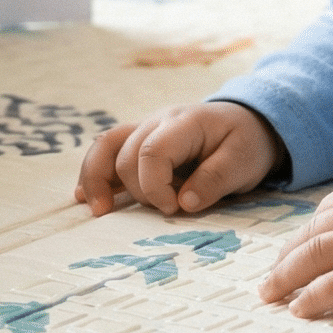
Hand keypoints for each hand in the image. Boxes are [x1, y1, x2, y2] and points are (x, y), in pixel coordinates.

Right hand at [73, 101, 284, 216]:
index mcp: (185, 122)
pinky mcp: (139, 142)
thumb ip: (215, 179)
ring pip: (105, 146)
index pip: (152, 151)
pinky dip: (93, 173)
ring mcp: (144, 129)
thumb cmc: (247, 142)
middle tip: (166, 210)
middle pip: (127, 155)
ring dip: (96, 178)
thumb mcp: (244, 161)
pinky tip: (83, 196)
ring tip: (97, 211)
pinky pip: (106, 151)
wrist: (249, 122)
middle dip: (140, 189)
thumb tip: (184, 203)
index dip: (155, 185)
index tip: (173, 208)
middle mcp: (158, 122)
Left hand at [258, 177, 332, 317]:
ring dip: (286, 276)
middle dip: (285, 256)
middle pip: (315, 232)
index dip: (305, 232)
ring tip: (270, 295)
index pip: (329, 209)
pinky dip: (315, 296)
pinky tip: (300, 309)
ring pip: (317, 254)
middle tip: (268, 280)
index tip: (291, 251)